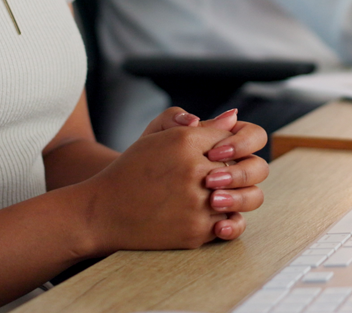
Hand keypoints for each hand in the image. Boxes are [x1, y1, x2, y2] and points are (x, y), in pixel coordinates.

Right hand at [76, 119, 261, 252]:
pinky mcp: (196, 231)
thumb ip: (201, 128)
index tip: (221, 155)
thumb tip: (233, 119)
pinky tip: (213, 213)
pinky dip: (227, 220)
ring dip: (238, 197)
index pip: (233, 137)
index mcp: (186, 141)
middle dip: (242, 172)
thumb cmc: (133, 170)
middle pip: (247, 168)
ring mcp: (197, 203)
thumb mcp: (160, 137)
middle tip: (224, 177)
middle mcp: (194, 171)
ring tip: (219, 195)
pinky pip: (231, 224)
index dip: (233, 146)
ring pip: (245, 198)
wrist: (104, 211)